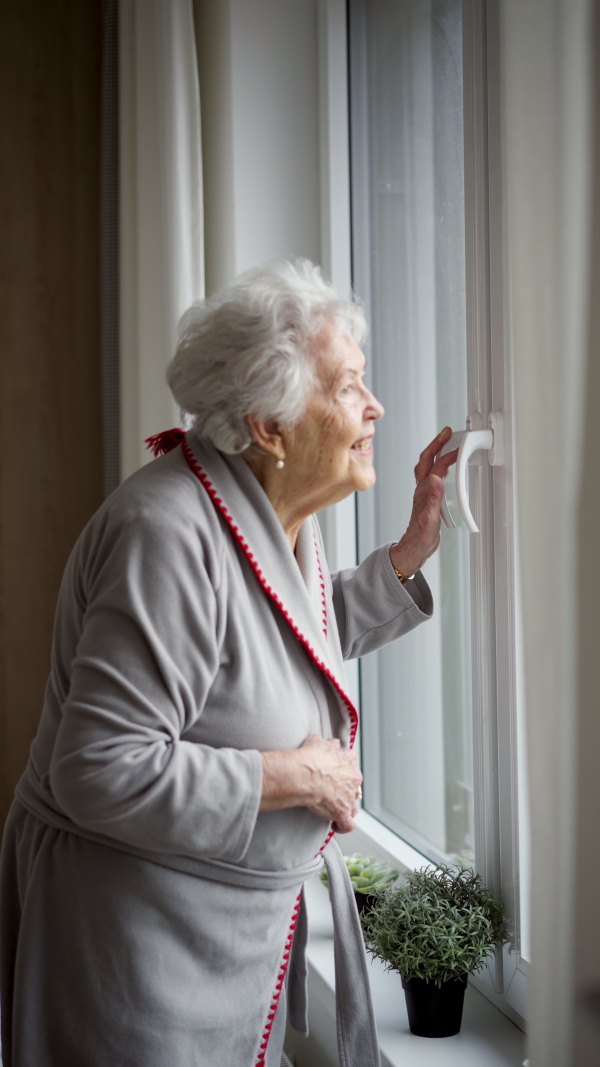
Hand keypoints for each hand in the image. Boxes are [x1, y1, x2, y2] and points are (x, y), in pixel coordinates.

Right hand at [259, 735, 361, 832]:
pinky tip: (335, 826)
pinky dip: (342, 826)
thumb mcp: (318, 742)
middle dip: (344, 790)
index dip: (342, 772)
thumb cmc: (309, 757)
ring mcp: (349, 796)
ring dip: (346, 808)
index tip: (333, 775)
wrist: (305, 774)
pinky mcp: (343, 812)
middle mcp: (354, 778)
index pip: (351, 766)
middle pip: (354, 786)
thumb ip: (328, 744)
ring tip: (335, 810)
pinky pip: (348, 824)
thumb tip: (334, 743)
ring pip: (353, 805)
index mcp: (350, 759)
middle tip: (331, 793)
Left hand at [390, 426, 457, 576]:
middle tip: (448, 432)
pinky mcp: (429, 498)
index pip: (437, 466)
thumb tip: (436, 478)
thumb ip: (432, 499)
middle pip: (428, 460)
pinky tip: (446, 468)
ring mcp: (425, 492)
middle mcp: (423, 489)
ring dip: (437, 452)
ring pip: (429, 466)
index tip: (459, 445)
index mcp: (424, 491)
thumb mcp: (429, 519)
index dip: (448, 454)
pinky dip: (440, 466)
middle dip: (437, 444)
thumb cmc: (420, 536)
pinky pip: (433, 475)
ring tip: (447, 443)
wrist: (415, 548)